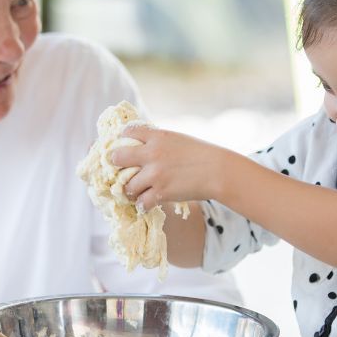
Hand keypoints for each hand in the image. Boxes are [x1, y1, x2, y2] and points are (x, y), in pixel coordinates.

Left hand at [111, 126, 231, 210]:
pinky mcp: (161, 192)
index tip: (125, 148)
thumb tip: (141, 147)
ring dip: (132, 190)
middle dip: (117, 165)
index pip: (126, 132)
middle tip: (123, 171)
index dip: (122, 140)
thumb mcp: (178, 139)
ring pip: (127, 186)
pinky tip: (149, 202)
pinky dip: (144, 204)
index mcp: (157, 137)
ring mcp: (155, 174)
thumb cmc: (202, 154)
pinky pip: (141, 202)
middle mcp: (152, 154)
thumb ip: (158, 142)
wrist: (220, 171)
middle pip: (117, 157)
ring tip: (139, 191)